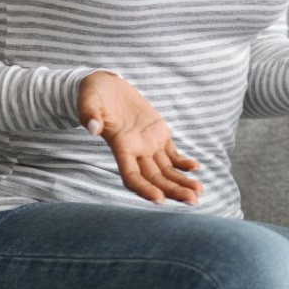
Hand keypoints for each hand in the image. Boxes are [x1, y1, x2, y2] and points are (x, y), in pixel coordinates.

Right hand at [78, 70, 202, 204]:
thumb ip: (90, 114)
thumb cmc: (93, 95)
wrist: (106, 87)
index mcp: (120, 147)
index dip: (144, 189)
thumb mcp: (88, 100)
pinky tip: (196, 168)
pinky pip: (172, 154)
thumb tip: (92, 128)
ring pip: (167, 170)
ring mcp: (148, 145)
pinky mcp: (158, 135)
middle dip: (173, 191)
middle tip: (193, 201)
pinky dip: (183, 163)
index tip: (159, 199)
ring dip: (182, 182)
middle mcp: (135, 152)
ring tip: (200, 192)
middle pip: (155, 179)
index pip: (131, 177)